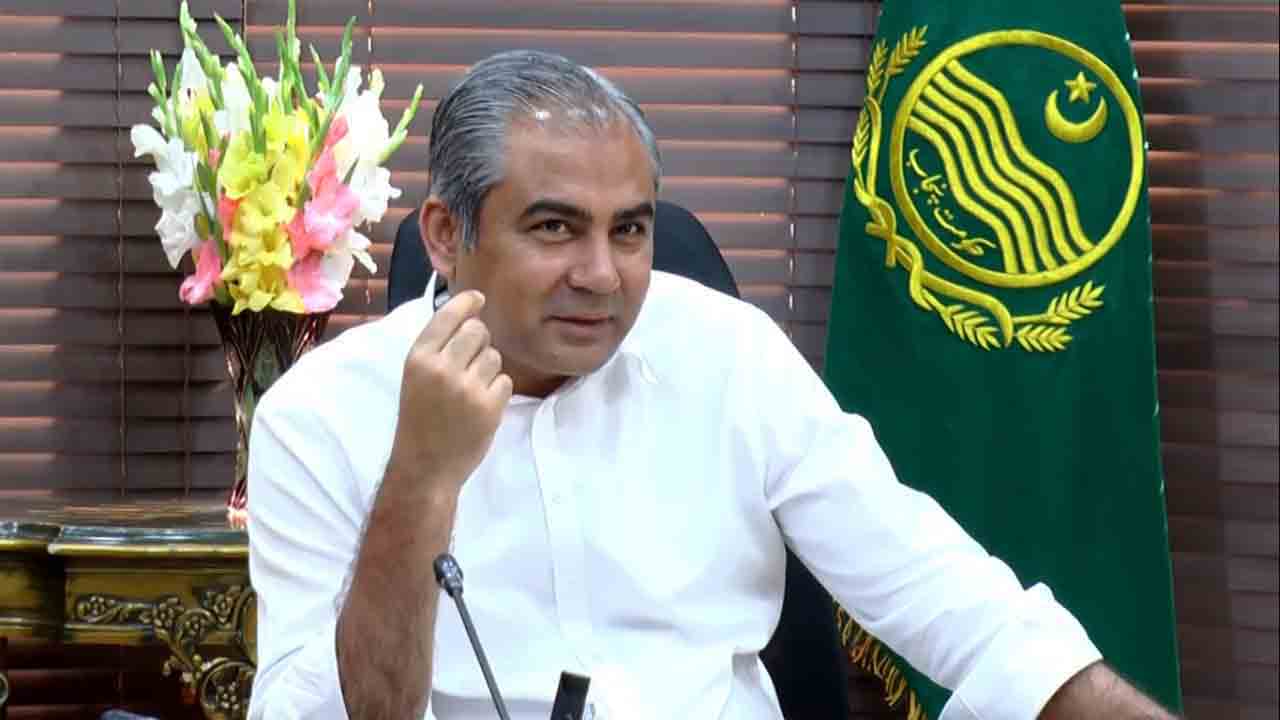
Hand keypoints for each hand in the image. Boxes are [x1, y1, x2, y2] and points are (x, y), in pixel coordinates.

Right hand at [388, 290, 512, 495]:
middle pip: (478, 331)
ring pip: (494, 356)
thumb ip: (438, 349)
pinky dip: (497, 391)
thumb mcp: (416, 378)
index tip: (479, 298)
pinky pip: (505, 380)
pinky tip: (480, 406)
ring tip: (471, 390)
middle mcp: (442, 368)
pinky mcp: (488, 406)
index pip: (448, 316)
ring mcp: (467, 387)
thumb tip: (470, 314)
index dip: (467, 303)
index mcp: (418, 358)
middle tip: (470, 362)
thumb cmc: (420, 420)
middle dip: (479, 341)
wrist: (425, 467)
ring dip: (488, 369)